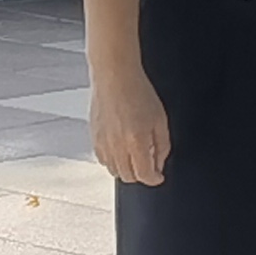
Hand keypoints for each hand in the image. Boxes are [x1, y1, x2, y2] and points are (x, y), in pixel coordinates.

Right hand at [90, 56, 170, 186]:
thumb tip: (158, 164)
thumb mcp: (160, 119)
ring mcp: (103, 142)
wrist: (115, 76)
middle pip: (128, 177)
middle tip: (149, 166)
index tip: (159, 176)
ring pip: (114, 171)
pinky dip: (112, 161)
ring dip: (126, 169)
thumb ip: (162, 145)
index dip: (154, 179)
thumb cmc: (138, 92)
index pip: (144, 175)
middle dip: (141, 175)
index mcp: (136, 141)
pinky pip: (102, 160)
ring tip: (134, 157)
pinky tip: (120, 150)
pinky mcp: (93, 137)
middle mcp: (117, 145)